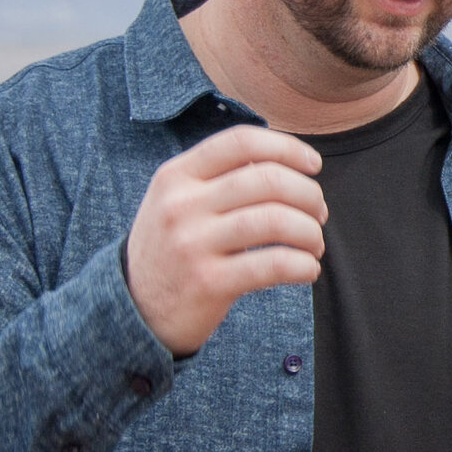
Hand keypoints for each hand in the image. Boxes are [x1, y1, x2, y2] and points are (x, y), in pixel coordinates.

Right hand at [123, 126, 327, 355]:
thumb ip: (219, 176)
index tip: (314, 165)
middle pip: (267, 179)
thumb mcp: (177, 200)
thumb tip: (286, 161)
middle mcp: (181, 204)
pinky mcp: (208, 282)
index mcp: (177, 175)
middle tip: (319, 213)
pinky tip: (308, 270)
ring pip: (275, 220)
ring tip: (314, 245)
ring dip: (310, 231)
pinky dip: (303, 265)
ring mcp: (192, 243)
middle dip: (309, 194)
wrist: (132, 309)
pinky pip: (273, 264)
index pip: (241, 142)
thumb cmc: (171, 248)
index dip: (287, 148)